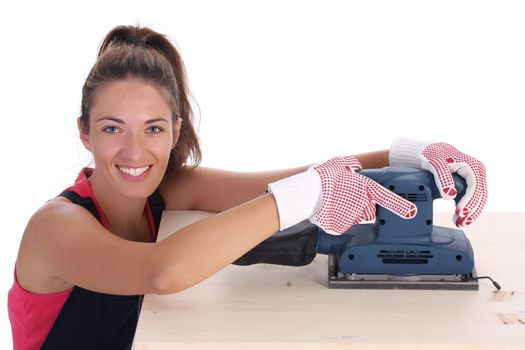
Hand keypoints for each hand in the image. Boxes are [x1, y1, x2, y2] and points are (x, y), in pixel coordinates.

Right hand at [268, 156, 416, 234]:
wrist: (309, 192)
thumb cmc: (323, 176)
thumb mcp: (338, 163)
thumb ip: (350, 165)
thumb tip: (353, 166)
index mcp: (365, 187)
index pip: (388, 197)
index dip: (401, 206)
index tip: (412, 213)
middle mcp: (362, 202)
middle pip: (369, 208)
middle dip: (362, 204)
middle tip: (346, 195)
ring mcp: (353, 215)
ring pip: (355, 215)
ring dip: (349, 210)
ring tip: (335, 200)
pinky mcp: (342, 225)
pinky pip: (343, 223)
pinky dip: (338, 218)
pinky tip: (329, 209)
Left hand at [390, 138, 487, 226]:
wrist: (429, 152)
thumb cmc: (433, 154)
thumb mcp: (435, 164)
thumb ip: (443, 178)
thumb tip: (450, 196)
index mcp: (473, 167)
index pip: (475, 188)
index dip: (469, 202)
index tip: (460, 212)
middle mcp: (476, 173)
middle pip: (479, 196)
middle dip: (471, 211)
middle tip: (460, 222)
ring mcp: (473, 179)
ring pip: (476, 199)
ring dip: (469, 212)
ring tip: (459, 223)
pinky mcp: (467, 185)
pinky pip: (469, 199)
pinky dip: (465, 209)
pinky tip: (458, 218)